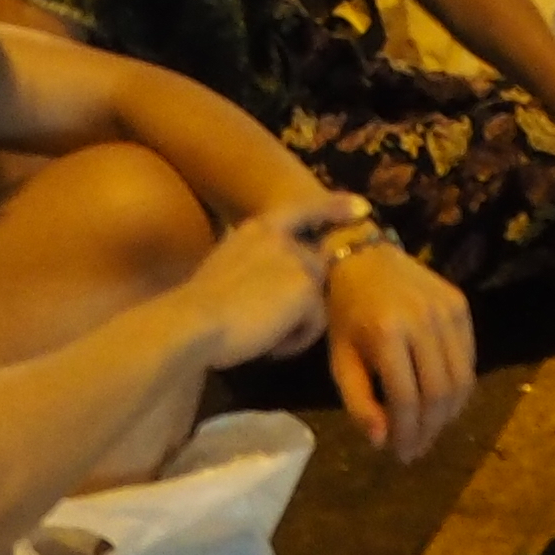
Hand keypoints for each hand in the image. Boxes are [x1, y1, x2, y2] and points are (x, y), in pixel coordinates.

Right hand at [184, 202, 349, 368]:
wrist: (194, 321)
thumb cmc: (196, 308)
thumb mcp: (224, 271)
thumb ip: (251, 265)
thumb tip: (267, 282)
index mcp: (256, 230)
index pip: (302, 210)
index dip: (333, 207)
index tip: (361, 207)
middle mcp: (280, 237)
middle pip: (315, 265)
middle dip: (307, 297)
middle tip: (280, 320)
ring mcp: (296, 259)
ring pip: (315, 299)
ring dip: (295, 324)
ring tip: (263, 338)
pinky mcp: (306, 288)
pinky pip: (315, 324)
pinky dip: (295, 341)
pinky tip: (269, 346)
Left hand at [325, 242, 477, 459]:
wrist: (363, 257)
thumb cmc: (345, 313)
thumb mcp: (340, 359)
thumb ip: (358, 402)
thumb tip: (382, 441)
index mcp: (386, 333)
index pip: (406, 399)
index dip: (406, 433)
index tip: (401, 454)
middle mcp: (422, 320)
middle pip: (438, 393)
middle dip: (429, 430)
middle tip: (418, 448)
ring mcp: (446, 310)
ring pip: (461, 379)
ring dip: (448, 414)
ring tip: (430, 429)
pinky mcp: (459, 304)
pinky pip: (468, 358)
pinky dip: (459, 387)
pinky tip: (442, 401)